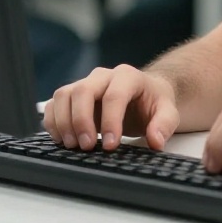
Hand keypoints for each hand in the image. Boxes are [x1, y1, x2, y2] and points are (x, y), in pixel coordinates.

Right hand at [43, 65, 180, 152]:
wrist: (144, 94)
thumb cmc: (154, 103)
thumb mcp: (168, 112)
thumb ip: (164, 125)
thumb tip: (155, 141)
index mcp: (128, 76)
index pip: (114, 95)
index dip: (110, 121)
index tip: (111, 145)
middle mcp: (103, 76)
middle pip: (83, 91)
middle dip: (81, 120)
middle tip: (87, 146)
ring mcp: (85, 84)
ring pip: (63, 95)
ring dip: (64, 122)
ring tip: (73, 145)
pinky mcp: (72, 96)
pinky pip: (54, 104)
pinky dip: (53, 122)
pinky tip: (62, 139)